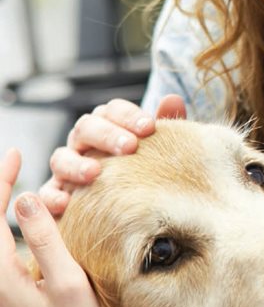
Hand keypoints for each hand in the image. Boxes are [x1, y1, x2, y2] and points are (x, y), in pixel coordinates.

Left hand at [1, 149, 125, 306]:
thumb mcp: (70, 284)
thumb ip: (47, 239)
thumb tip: (24, 199)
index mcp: (0, 281)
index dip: (0, 182)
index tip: (15, 153)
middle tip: (11, 164)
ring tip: (12, 189)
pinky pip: (0, 264)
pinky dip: (6, 238)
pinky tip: (22, 230)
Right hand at [39, 94, 186, 215]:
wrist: (124, 208)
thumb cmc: (143, 170)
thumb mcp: (156, 148)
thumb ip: (165, 124)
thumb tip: (173, 98)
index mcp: (108, 126)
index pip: (113, 110)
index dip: (129, 115)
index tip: (149, 127)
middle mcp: (84, 143)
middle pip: (86, 127)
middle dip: (106, 134)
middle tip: (129, 147)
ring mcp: (67, 168)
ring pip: (61, 158)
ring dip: (76, 164)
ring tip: (95, 173)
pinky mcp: (57, 194)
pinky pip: (47, 193)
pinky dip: (52, 197)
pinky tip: (65, 203)